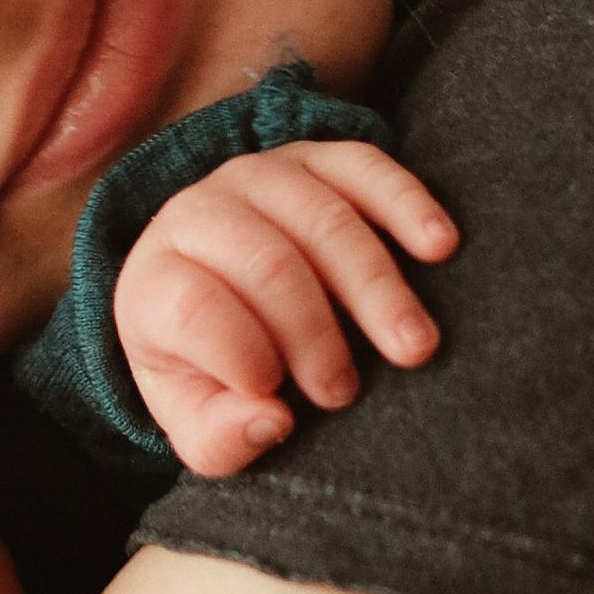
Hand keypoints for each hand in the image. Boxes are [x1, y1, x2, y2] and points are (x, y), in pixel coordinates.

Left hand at [112, 139, 455, 475]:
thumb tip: (271, 422)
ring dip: (375, 287)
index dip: (238, 354)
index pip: (190, 307)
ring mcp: (257, 176)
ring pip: (322, 217)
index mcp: (154, 282)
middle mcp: (196, 214)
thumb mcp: (199, 418)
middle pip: (266, 263)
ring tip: (411, 348)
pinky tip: (439, 247)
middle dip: (314, 332)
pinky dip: (405, 203)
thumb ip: (220, 435)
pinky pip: (361, 166)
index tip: (280, 398)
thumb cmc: (213, 368)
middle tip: (344, 391)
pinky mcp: (313, 158)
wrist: (220, 290)